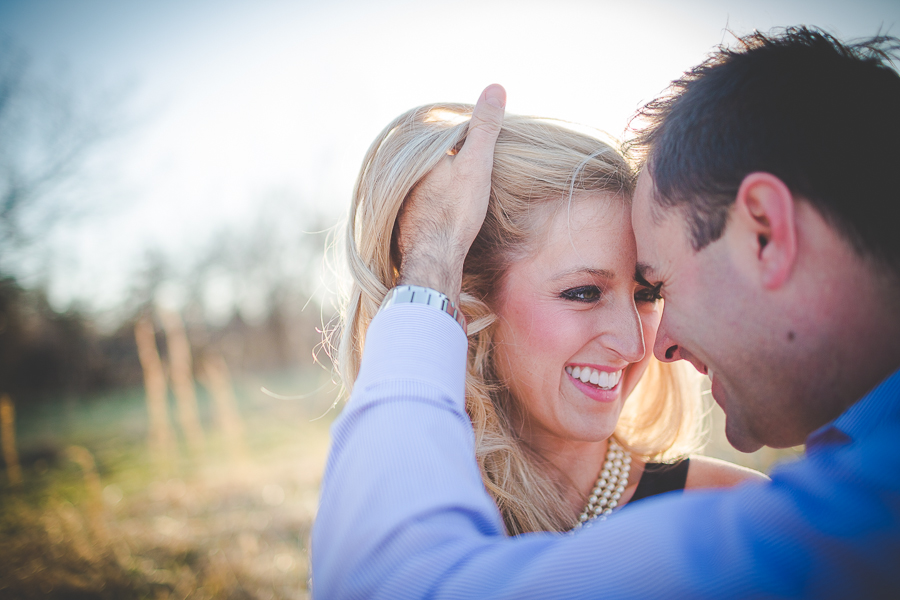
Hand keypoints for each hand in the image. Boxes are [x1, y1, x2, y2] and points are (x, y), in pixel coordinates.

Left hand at [396, 84, 505, 301]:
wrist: (433, 258)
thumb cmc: (455, 210)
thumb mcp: (477, 163)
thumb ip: (485, 127)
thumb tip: (496, 86)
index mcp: (420, 156)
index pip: (445, 139)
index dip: (465, 145)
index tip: (481, 154)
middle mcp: (404, 176)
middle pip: (433, 164)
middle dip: (449, 166)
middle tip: (472, 180)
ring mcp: (401, 200)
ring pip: (425, 186)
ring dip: (439, 188)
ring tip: (460, 198)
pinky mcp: (403, 222)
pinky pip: (421, 208)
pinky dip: (433, 208)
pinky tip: (446, 217)